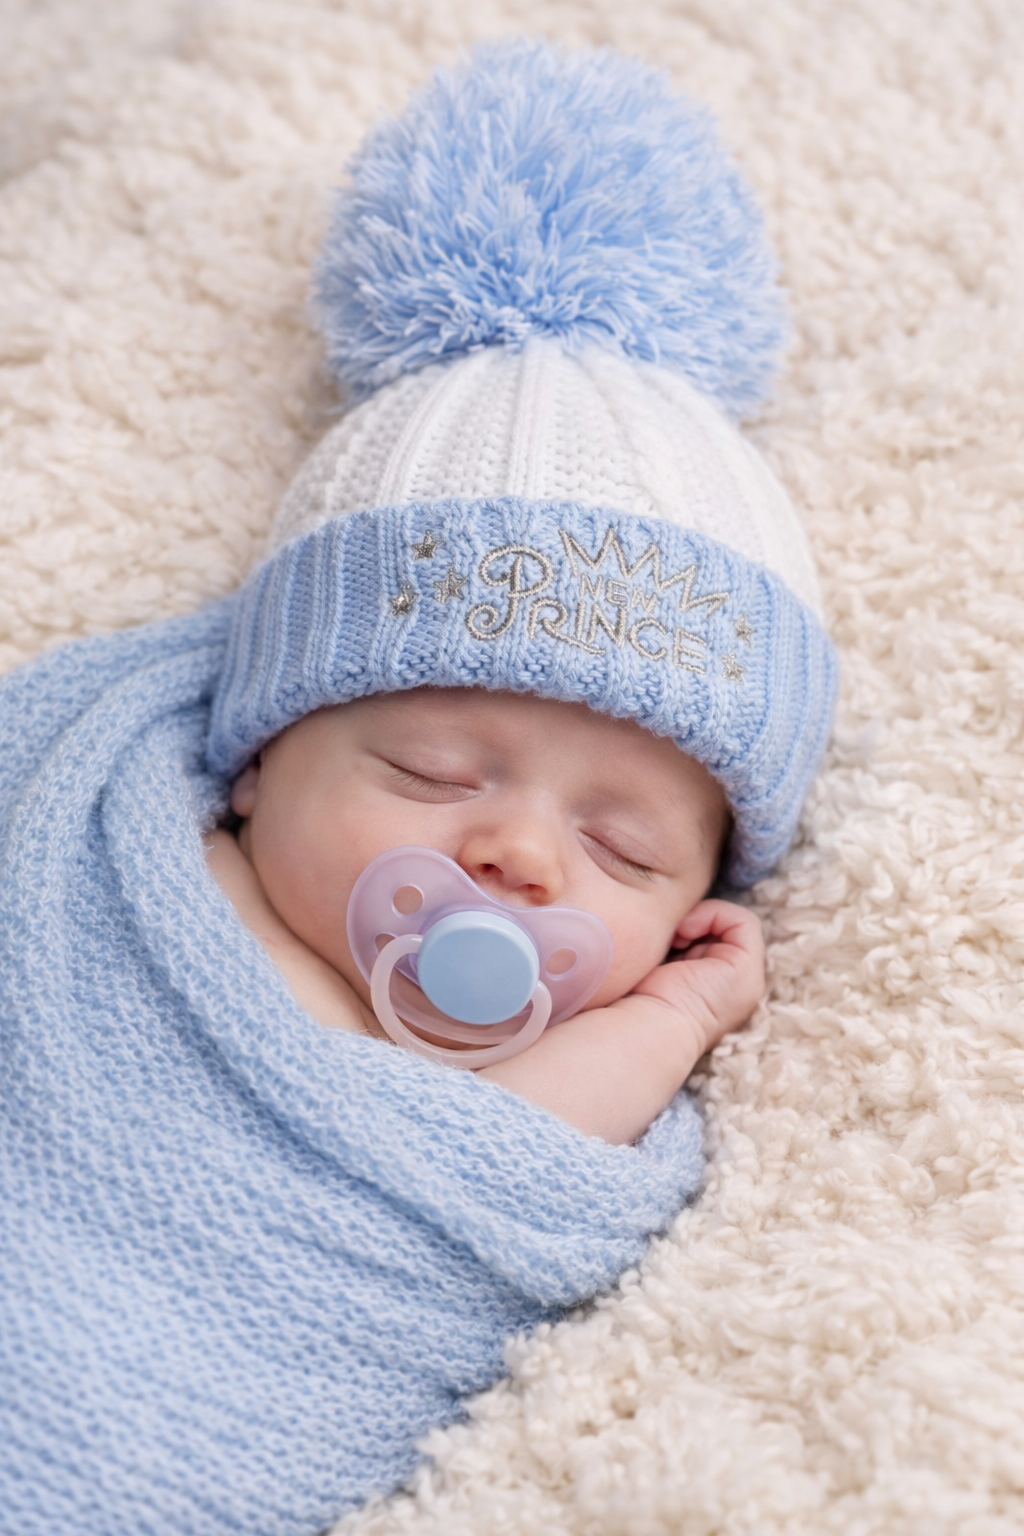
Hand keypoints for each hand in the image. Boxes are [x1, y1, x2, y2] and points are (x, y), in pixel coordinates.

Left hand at [630, 899, 764, 1059]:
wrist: (646, 1028)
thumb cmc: (639, 1003)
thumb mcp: (658, 969)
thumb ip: (672, 949)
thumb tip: (671, 922)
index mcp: (714, 991)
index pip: (710, 941)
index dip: (687, 928)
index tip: (662, 937)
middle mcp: (734, 987)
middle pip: (721, 932)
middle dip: (691, 922)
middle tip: (667, 935)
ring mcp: (745, 979)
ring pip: (732, 924)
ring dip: (699, 918)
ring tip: (674, 936)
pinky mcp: (746, 968)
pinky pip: (742, 921)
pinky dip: (712, 914)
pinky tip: (683, 932)